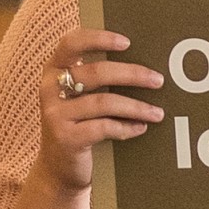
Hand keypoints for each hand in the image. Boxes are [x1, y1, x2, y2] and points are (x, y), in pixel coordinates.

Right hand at [36, 28, 165, 192]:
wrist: (59, 169)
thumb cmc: (79, 125)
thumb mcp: (82, 98)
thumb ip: (98, 79)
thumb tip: (145, 65)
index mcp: (54, 71)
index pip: (71, 43)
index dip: (99, 39)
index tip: (127, 43)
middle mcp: (50, 89)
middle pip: (96, 73)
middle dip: (132, 75)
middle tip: (158, 80)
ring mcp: (55, 114)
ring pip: (104, 102)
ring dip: (136, 107)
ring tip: (158, 112)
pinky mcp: (65, 137)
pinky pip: (103, 127)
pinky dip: (126, 127)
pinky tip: (140, 128)